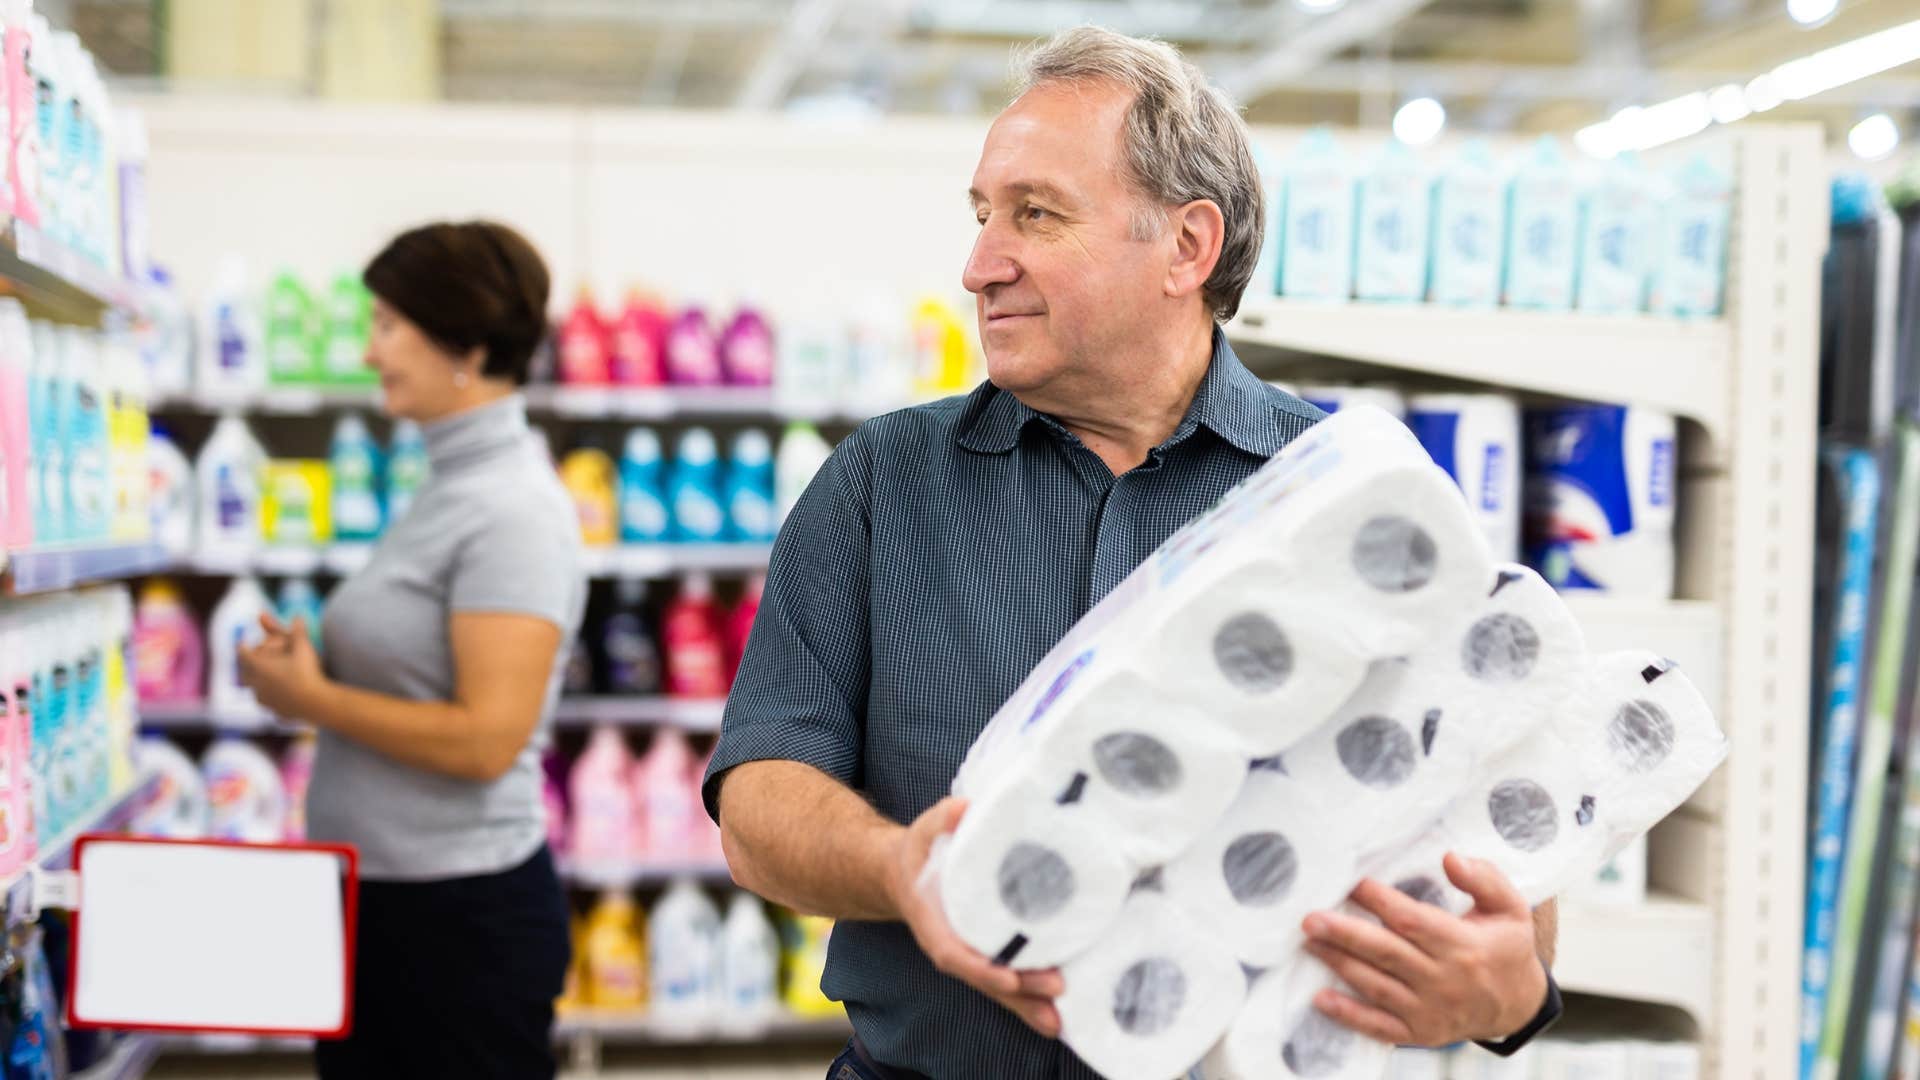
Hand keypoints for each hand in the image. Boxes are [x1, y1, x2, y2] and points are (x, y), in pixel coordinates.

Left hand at [237, 615, 327, 721]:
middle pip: (244, 673)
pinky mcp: (274, 711)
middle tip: (248, 661)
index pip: (243, 653)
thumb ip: (298, 631)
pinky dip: (268, 697)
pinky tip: (273, 698)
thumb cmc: (307, 672)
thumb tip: (298, 616)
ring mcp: (264, 699)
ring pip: (254, 690)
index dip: (243, 646)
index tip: (242, 642)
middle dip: (246, 666)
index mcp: (259, 666)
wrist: (315, 704)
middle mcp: (257, 684)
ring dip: (255, 683)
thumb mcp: (303, 647)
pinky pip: (266, 703)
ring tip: (260, 681)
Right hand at [885, 797, 1064, 1036]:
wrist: (905, 872)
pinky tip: (1059, 1013)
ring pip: (998, 988)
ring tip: (1061, 1020)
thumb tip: (964, 809)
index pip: (954, 955)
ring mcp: (971, 954)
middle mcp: (953, 947)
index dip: (981, 970)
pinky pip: (1008, 980)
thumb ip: (943, 819)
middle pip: (984, 978)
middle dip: (1019, 991)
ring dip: (1028, 1004)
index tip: (1008, 979)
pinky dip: (1030, 997)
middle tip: (1056, 988)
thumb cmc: (919, 851)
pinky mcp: (988, 954)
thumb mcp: (924, 830)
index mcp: (933, 925)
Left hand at [1301, 853, 1547, 1045]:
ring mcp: (1430, 1010)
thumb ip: (1484, 879)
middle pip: (1387, 953)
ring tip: (1308, 942)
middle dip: (1346, 934)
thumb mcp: (1510, 909)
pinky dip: (1349, 1015)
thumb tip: (1450, 857)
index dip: (1379, 900)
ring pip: (1377, 986)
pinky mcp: (1420, 1033)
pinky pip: (1379, 1027)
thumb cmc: (1506, 948)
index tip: (1351, 881)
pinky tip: (1320, 999)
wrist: (1518, 1007)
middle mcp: (1444, 980)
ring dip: (1339, 964)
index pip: (1413, 920)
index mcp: (1464, 946)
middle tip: (1310, 918)